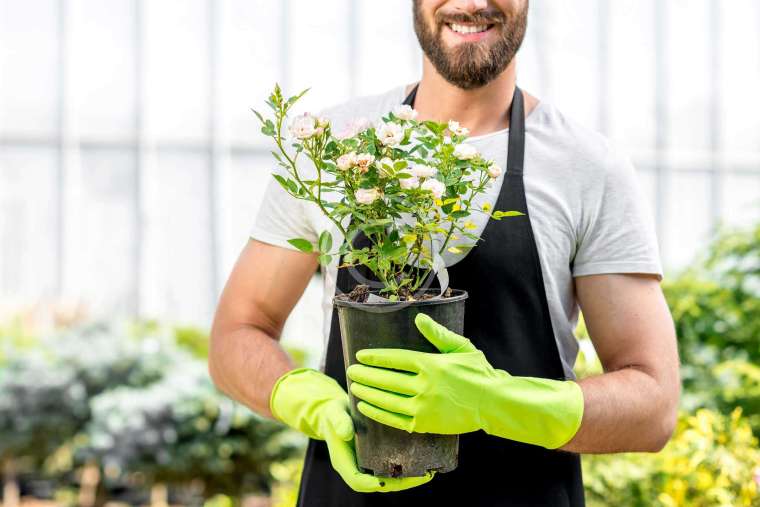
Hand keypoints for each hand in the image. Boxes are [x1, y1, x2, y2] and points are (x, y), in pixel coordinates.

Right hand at [269, 368, 434, 491]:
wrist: (336, 410)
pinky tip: (423, 459)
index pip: (357, 481)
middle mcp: (358, 467)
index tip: (385, 482)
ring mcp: (368, 464)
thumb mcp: (334, 413)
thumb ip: (339, 422)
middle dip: (401, 484)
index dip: (371, 484)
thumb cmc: (333, 412)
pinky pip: (392, 467)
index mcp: (344, 462)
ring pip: (389, 478)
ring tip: (429, 472)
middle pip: (379, 484)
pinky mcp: (377, 457)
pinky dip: (407, 467)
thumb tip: (347, 433)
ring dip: (409, 478)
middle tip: (423, 477)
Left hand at [346, 314, 583, 448]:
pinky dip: (377, 413)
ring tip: (354, 387)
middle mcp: (424, 386)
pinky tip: (365, 406)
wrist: (493, 404)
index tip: (361, 356)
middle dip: (365, 375)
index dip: (376, 357)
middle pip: (386, 379)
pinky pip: (394, 419)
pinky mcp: (423, 424)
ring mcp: (422, 407)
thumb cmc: (478, 373)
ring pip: (386, 399)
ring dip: (367, 392)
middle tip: (350, 371)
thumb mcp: (461, 348)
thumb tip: (418, 318)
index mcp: (431, 364)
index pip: (395, 358)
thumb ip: (437, 334)